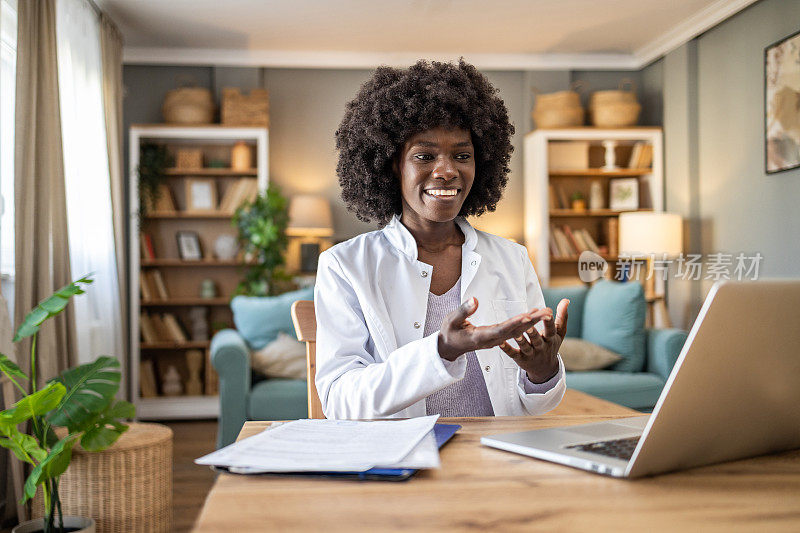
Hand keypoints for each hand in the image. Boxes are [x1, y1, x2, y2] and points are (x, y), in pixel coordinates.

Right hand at [437, 297, 552, 361]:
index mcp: (480, 337)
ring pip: (517, 331)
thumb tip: (475, 299)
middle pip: (515, 331)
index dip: (514, 323)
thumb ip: (464, 310)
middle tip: (547, 313)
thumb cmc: (449, 332)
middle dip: (532, 322)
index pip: (501, 330)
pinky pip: (514, 331)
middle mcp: (491, 340)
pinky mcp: (497, 337)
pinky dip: (524, 323)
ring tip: (546, 312)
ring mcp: (495, 340)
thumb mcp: (451, 320)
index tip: (527, 317)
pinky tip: (533, 315)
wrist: (449, 347)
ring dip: (532, 322)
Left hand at [499, 298, 568, 382]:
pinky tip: (501, 343)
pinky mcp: (521, 359)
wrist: (545, 369)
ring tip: (516, 334)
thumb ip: (562, 316)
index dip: (549, 322)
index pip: (551, 330)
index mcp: (550, 339)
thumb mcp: (559, 333)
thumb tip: (566, 300)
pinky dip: (507, 349)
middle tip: (529, 325)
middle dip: (533, 333)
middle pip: (537, 340)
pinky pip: (513, 354)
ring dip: (521, 341)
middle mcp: (541, 347)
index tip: (548, 313)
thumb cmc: (551, 345)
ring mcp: (531, 353)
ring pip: (525, 347)